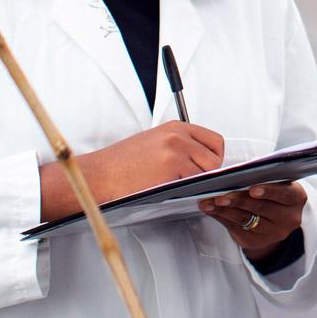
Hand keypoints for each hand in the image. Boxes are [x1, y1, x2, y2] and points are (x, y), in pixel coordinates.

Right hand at [40, 122, 223, 221]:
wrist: (100, 174)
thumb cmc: (121, 163)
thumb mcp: (154, 143)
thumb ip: (179, 146)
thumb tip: (200, 162)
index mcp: (175, 127)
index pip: (215, 140)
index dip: (214, 158)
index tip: (206, 169)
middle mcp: (178, 135)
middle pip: (216, 156)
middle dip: (210, 173)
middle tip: (194, 182)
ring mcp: (176, 150)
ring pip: (208, 171)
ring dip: (198, 183)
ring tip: (179, 187)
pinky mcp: (171, 166)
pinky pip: (194, 183)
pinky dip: (189, 190)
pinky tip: (172, 191)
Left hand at [200, 180, 306, 263]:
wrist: (276, 215)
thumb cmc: (273, 189)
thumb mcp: (276, 181)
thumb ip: (263, 177)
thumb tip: (234, 174)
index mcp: (296, 198)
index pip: (283, 194)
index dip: (268, 191)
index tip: (252, 188)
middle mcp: (289, 218)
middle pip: (260, 208)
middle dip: (238, 200)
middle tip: (219, 195)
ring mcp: (273, 233)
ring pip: (246, 220)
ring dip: (224, 210)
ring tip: (208, 202)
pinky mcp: (257, 242)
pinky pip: (237, 229)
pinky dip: (222, 218)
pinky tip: (211, 210)